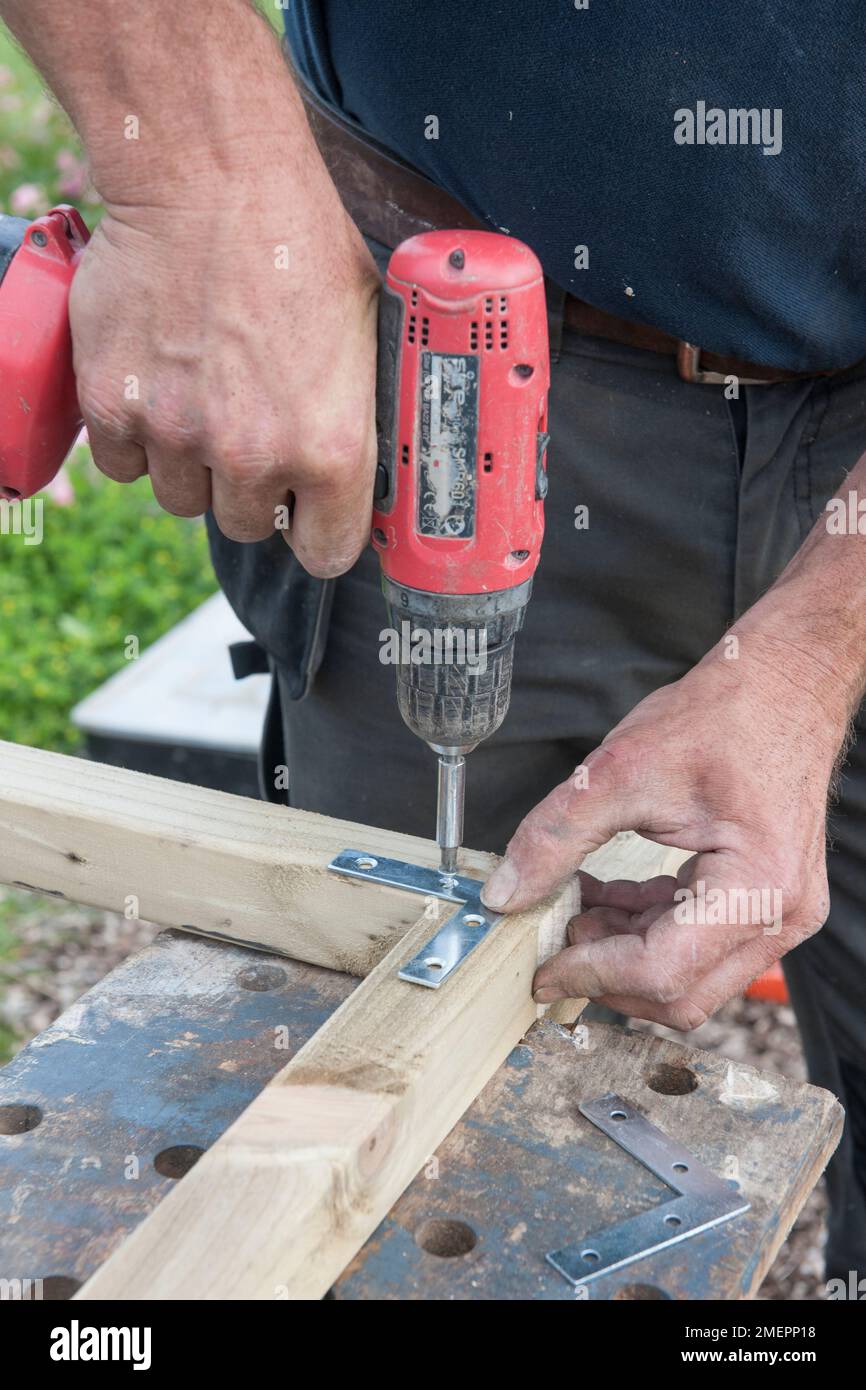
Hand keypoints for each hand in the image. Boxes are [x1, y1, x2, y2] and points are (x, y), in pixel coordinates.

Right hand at [70, 166, 379, 575]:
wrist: (211, 178)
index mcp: (329, 448)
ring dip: (191, 465)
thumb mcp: (368, 330)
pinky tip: (155, 388)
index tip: (309, 516)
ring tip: (201, 399)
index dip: (318, 534)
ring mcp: (176, 433)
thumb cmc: (300, 242)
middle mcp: (252, 454)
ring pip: (181, 498)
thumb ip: (360, 414)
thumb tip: (370, 463)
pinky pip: (122, 463)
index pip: (326, 554)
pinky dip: (134, 437)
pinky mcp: (113, 405)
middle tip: (249, 432)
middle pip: (245, 525)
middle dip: (249, 489)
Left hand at [481, 626, 847, 1027]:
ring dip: (623, 952)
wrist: (782, 688)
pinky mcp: (766, 904)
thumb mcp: (619, 771)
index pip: (662, 970)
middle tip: (553, 937)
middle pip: (680, 993)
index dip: (591, 974)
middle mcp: (781, 914)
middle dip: (607, 974)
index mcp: (758, 886)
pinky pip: (698, 945)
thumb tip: (506, 894)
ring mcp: (780, 914)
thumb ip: (556, 836)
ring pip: (688, 978)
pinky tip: (608, 897)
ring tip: (576, 906)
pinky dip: (647, 930)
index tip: (541, 968)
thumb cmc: (722, 717)